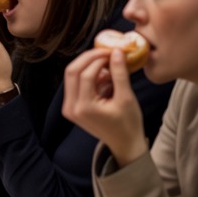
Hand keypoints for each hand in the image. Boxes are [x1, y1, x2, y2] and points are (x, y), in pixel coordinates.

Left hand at [62, 48, 147, 165]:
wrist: (124, 144)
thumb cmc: (128, 124)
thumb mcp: (126, 98)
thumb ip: (119, 73)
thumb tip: (116, 51)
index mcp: (83, 107)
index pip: (86, 73)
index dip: (99, 59)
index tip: (112, 52)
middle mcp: (71, 107)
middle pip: (72, 71)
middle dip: (89, 58)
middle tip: (105, 52)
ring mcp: (69, 108)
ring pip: (72, 76)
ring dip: (89, 66)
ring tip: (109, 67)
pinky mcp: (72, 106)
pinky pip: (76, 84)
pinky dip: (88, 76)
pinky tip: (104, 77)